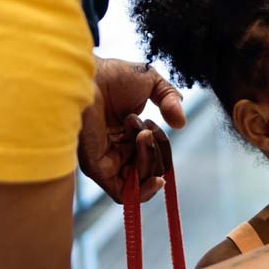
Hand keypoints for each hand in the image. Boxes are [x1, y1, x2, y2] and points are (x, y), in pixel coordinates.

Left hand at [79, 58, 185, 202]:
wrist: (88, 74)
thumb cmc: (111, 75)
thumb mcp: (152, 82)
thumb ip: (171, 100)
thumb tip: (180, 124)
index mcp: (124, 135)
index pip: (152, 157)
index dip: (162, 147)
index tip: (154, 124)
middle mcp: (114, 150)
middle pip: (150, 171)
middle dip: (159, 151)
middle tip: (147, 128)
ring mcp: (106, 161)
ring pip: (140, 182)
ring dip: (151, 159)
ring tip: (141, 133)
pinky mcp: (97, 168)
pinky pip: (124, 194)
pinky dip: (143, 191)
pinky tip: (156, 177)